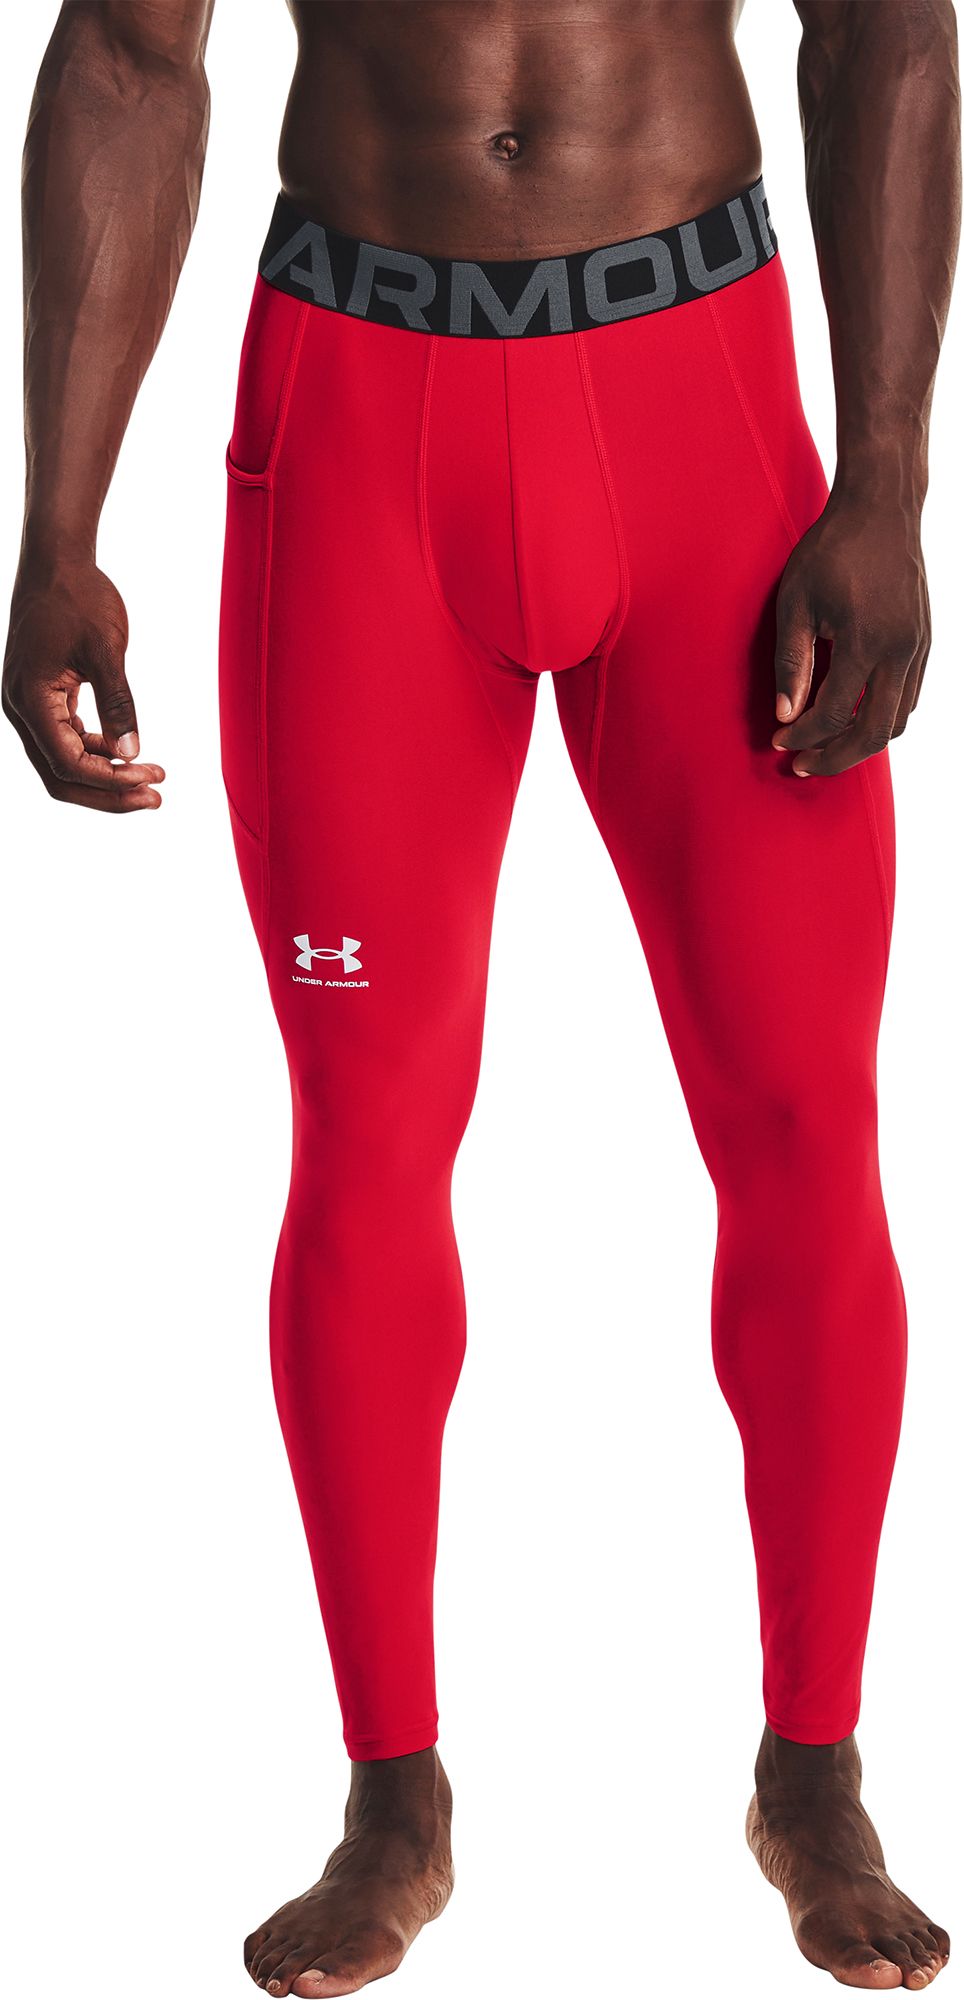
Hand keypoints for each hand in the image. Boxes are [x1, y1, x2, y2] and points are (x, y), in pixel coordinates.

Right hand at [3, 557, 164, 810]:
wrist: (56, 560)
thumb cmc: (78, 596)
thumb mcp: (106, 650)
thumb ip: (118, 703)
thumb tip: (131, 753)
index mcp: (30, 699)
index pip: (68, 763)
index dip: (110, 780)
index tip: (152, 778)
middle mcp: (21, 708)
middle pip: (61, 775)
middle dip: (108, 793)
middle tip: (155, 798)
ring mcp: (29, 704)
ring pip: (63, 760)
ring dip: (105, 775)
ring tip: (150, 778)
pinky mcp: (43, 696)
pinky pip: (66, 738)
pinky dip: (96, 750)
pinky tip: (128, 751)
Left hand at [771, 489, 929, 775]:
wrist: (882, 507)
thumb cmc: (831, 549)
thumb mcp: (796, 602)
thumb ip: (792, 662)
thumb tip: (786, 715)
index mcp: (866, 641)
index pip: (834, 713)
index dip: (803, 736)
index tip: (778, 742)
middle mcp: (901, 651)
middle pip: (875, 732)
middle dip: (836, 758)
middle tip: (802, 766)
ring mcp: (920, 647)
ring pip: (898, 720)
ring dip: (861, 742)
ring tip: (824, 746)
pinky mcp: (925, 642)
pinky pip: (909, 697)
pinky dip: (881, 717)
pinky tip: (851, 716)